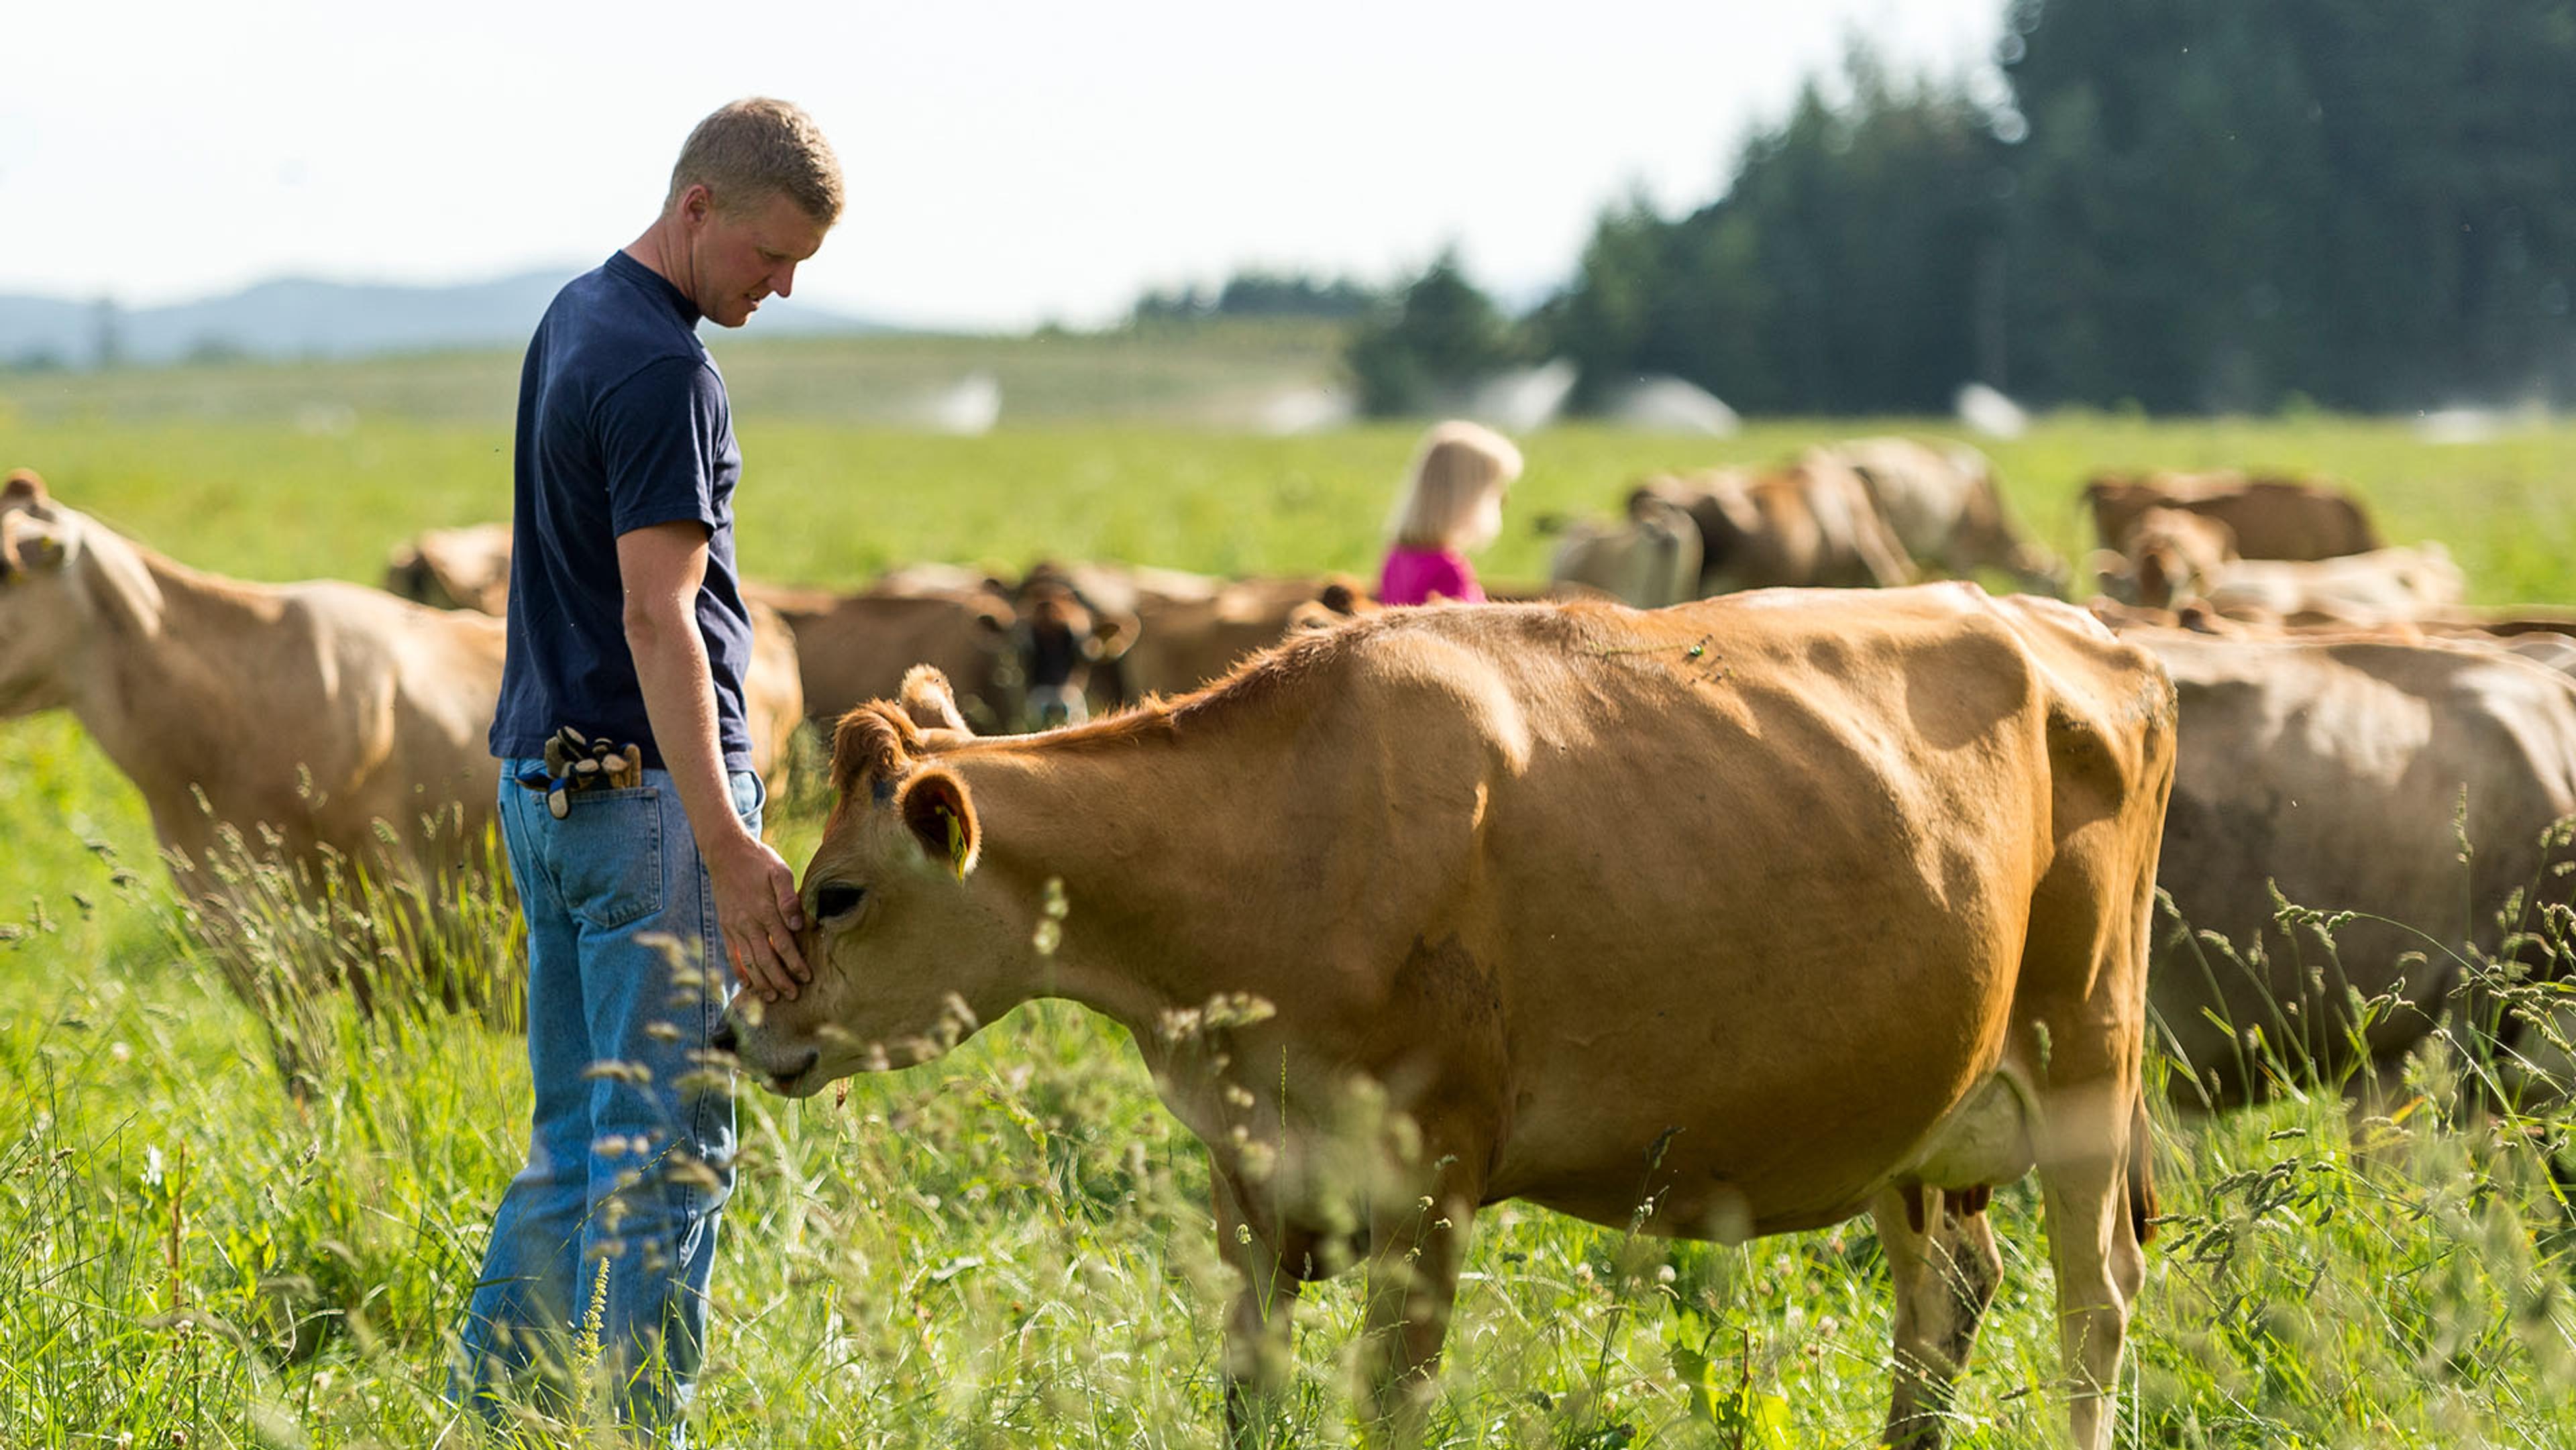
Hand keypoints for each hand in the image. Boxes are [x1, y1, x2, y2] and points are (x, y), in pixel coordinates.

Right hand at [703, 828, 807, 1000]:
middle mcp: (748, 922)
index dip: (795, 963)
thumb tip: (798, 923)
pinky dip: (739, 972)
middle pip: (765, 959)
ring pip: (747, 962)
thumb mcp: (779, 871)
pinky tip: (747, 985)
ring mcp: (734, 926)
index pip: (783, 944)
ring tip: (772, 997)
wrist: (725, 852)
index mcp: (765, 909)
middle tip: (793, 995)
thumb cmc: (758, 860)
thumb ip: (789, 897)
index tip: (807, 977)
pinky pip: (731, 955)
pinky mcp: (725, 926)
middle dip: (780, 980)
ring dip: (761, 982)